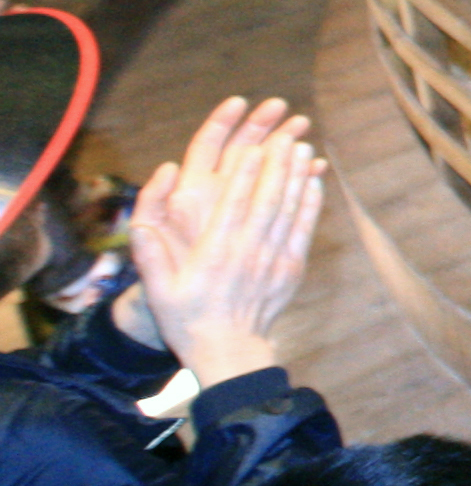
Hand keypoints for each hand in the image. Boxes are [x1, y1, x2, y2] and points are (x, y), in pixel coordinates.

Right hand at [126, 96, 324, 385]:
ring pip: (289, 211)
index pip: (233, 206)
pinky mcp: (291, 269)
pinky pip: (303, 230)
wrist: (228, 351)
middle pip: (267, 201)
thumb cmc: (186, 318)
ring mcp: (273, 261)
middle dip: (278, 166)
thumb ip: (150, 255)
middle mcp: (248, 253)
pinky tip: (314, 182)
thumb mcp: (157, 290)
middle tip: (286, 135)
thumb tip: (140, 224)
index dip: (246, 175)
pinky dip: (310, 204)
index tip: (254, 146)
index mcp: (215, 254)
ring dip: (297, 177)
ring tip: (303, 147)